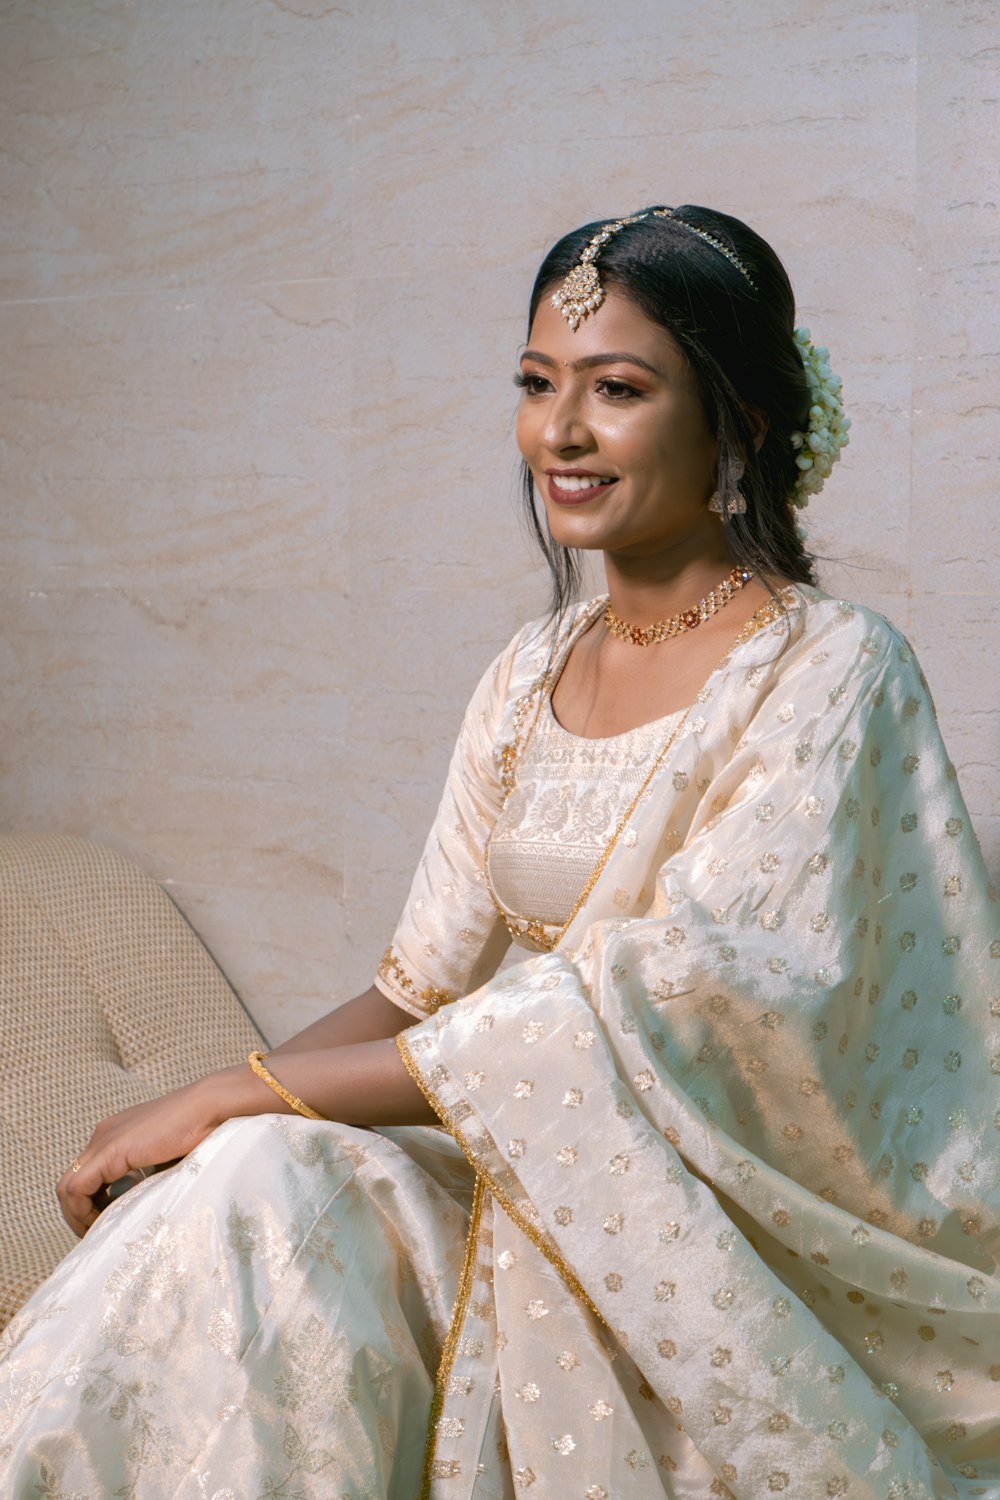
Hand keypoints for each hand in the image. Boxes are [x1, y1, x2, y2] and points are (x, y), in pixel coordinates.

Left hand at [57, 1078, 225, 1237]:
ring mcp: (103, 1141)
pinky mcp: (110, 1150)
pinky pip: (77, 1188)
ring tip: (100, 1233)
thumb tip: (139, 1208)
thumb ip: (146, 1179)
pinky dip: (83, 1210)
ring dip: (78, 1216)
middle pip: (70, 1182)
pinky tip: (103, 1222)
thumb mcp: (164, 1162)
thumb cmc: (200, 1133)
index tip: (107, 1225)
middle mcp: (103, 1135)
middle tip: (98, 1234)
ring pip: (67, 1187)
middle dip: (79, 1213)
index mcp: (116, 1136)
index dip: (90, 1205)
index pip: (86, 1176)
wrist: (211, 1108)